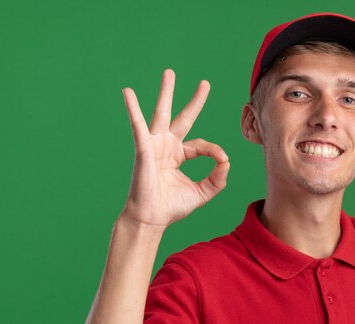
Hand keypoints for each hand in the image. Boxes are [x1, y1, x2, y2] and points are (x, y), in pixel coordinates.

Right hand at [120, 68, 229, 228]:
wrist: (152, 219)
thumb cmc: (172, 207)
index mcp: (179, 155)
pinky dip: (132, 109)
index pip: (201, 145)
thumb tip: (227, 161)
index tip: (222, 160)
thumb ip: (217, 178)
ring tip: (170, 73)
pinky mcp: (143, 148)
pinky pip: (138, 125)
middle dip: (194, 101)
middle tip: (205, 83)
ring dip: (166, 93)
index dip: (214, 151)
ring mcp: (154, 145)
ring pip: (162, 114)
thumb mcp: (203, 192)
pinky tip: (127, 92)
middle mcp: (167, 147)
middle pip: (183, 118)